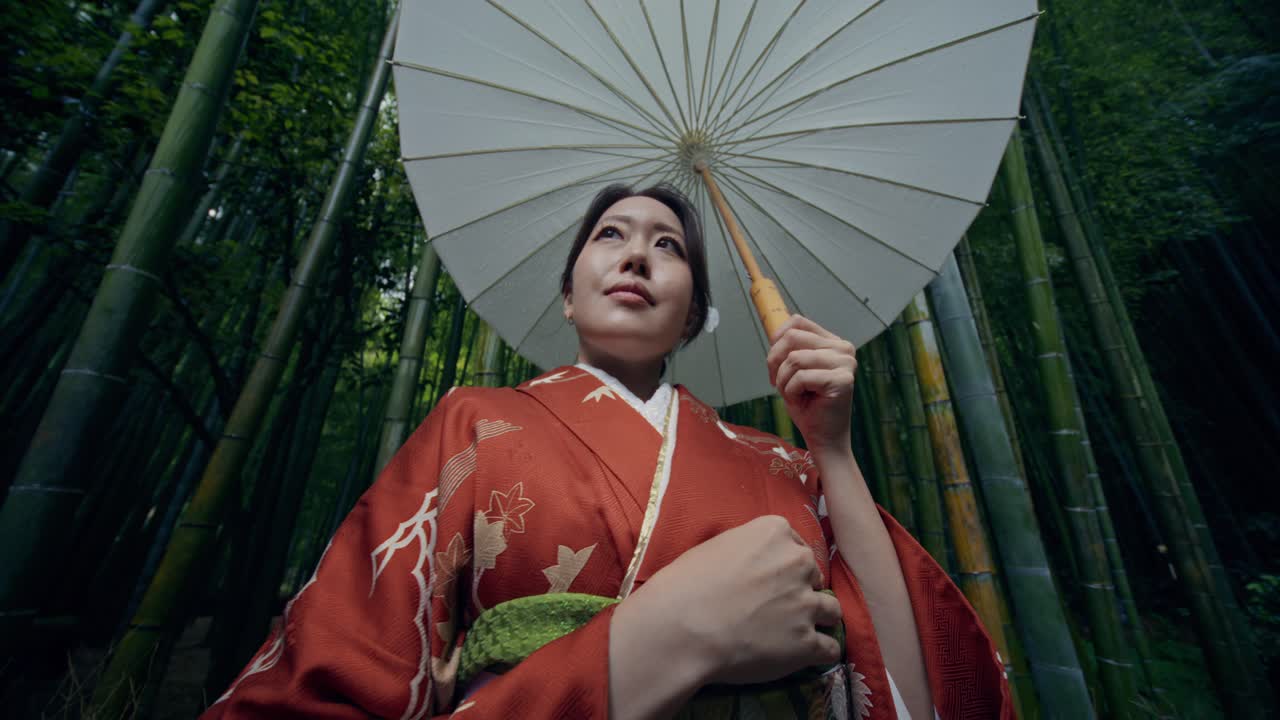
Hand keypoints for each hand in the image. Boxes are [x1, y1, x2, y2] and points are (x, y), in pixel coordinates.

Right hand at [619, 515, 842, 686]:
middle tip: (775, 608)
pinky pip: (830, 649)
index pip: (797, 547)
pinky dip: (819, 653)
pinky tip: (803, 655)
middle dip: (800, 591)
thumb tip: (757, 563)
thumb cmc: (686, 585)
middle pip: (815, 576)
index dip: (784, 567)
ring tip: (794, 632)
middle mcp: (797, 562)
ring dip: (817, 620)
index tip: (770, 582)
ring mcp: (805, 604)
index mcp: (775, 532)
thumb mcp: (717, 546)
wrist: (679, 628)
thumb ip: (749, 549)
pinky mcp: (806, 643)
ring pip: (832, 610)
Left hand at [766, 315, 856, 452]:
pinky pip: (800, 377)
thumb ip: (790, 347)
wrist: (823, 437)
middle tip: (779, 384)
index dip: (776, 339)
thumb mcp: (793, 369)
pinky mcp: (843, 380)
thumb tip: (775, 331)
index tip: (774, 363)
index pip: (797, 321)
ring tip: (795, 395)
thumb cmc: (807, 405)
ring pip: (794, 358)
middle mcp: (844, 349)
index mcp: (833, 342)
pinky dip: (791, 392)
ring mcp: (846, 363)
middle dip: (775, 363)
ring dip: (784, 381)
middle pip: (792, 338)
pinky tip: (803, 401)